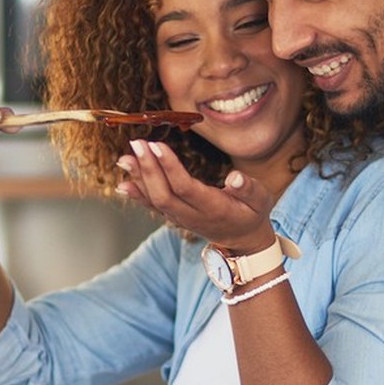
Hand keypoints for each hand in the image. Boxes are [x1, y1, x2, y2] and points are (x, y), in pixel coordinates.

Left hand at [118, 139, 275, 253]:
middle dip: (148, 169)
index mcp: (214, 208)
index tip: (157, 146)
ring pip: (154, 200)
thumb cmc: (252, 214)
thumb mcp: (260, 200)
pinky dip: (137, 194)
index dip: (169, 168)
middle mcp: (192, 216)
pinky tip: (123, 182)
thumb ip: (248, 189)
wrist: (242, 241)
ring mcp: (181, 218)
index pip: (185, 188)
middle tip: (137, 144)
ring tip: (125, 157)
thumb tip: (234, 178)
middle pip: (164, 194)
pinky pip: (152, 206)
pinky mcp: (175, 216)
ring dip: (138, 178)